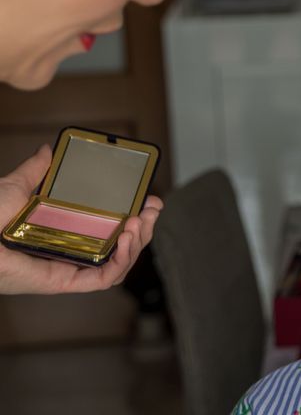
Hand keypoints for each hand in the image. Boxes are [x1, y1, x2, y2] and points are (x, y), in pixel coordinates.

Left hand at [0, 145, 162, 293]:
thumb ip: (36, 170)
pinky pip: (104, 279)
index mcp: (66, 234)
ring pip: (119, 264)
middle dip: (145, 228)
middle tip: (152, 209)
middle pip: (122, 247)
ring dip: (137, 244)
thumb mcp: (16, 187)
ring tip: (138, 223)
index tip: (148, 200)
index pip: (110, 229)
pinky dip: (121, 261)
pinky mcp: (65, 281)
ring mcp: (71, 268)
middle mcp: (74, 253)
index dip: (135, 217)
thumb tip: (48, 150)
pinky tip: (125, 240)